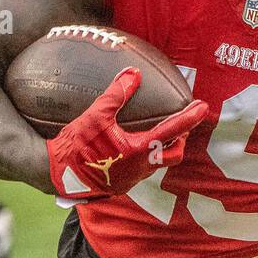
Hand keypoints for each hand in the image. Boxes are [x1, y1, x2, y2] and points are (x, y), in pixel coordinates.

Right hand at [46, 67, 206, 201]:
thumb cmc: (75, 145)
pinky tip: (133, 147)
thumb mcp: (95, 115)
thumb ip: (116, 94)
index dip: (190, 118)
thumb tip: (133, 72)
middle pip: (173, 155)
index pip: (172, 131)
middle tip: (182, 125)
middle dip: (180, 140)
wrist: (54, 173)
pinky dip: (145, 157)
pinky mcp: (119, 186)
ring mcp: (130, 180)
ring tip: (159, 133)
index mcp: (138, 151)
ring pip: (156, 165)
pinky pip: (140, 171)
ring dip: (162, 149)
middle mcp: (139, 169)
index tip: (203, 107)